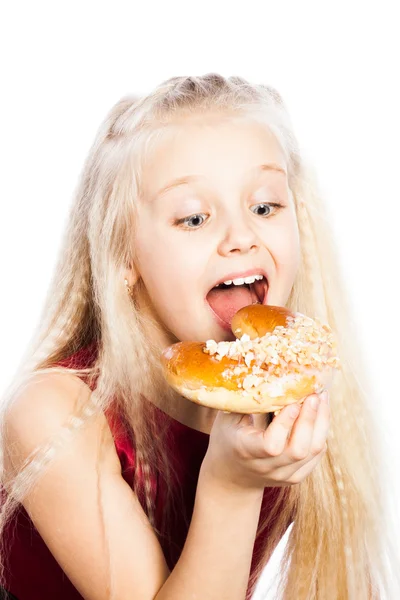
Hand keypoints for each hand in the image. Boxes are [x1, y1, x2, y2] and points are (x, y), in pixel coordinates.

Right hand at [202, 391, 329, 490]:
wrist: (232, 474)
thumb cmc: (228, 437)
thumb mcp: (227, 418)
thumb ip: (245, 400)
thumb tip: (266, 372)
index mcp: (247, 451)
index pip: (272, 445)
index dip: (285, 424)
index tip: (293, 401)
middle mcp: (267, 468)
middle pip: (299, 449)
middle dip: (310, 418)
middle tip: (314, 394)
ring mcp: (284, 475)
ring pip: (313, 451)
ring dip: (321, 422)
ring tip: (321, 399)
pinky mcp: (297, 476)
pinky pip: (317, 455)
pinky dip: (321, 432)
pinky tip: (320, 413)